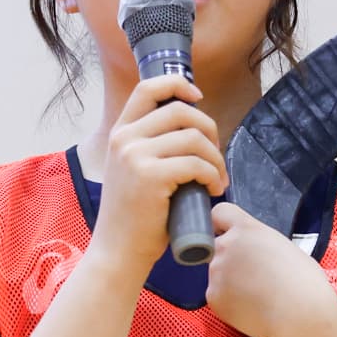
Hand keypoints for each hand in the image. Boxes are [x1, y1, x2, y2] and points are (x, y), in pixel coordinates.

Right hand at [90, 74, 228, 274]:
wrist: (118, 252)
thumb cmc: (134, 217)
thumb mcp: (132, 171)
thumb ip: (150, 147)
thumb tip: (192, 129)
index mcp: (119, 133)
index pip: (147, 88)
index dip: (177, 84)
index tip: (197, 97)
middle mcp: (124, 139)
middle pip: (180, 111)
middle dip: (209, 129)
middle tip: (216, 155)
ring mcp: (135, 156)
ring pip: (193, 138)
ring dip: (215, 158)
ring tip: (217, 179)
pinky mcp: (150, 176)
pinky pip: (196, 163)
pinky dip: (213, 174)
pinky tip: (214, 189)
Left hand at [205, 201, 336, 336]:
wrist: (301, 314)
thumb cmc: (304, 282)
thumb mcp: (285, 247)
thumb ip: (261, 244)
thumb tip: (257, 253)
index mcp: (247, 229)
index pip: (220, 212)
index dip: (222, 224)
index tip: (226, 233)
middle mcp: (226, 245)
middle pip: (219, 246)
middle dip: (231, 258)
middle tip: (253, 276)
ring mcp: (216, 271)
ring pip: (218, 273)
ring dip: (230, 282)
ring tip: (257, 296)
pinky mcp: (213, 296)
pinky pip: (218, 296)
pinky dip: (230, 303)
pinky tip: (250, 308)